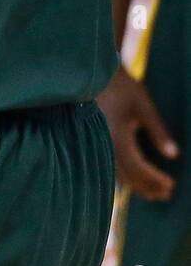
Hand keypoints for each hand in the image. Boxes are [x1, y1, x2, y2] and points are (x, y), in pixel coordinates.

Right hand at [98, 65, 178, 200]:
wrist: (92, 73)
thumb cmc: (121, 86)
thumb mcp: (143, 106)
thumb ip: (158, 131)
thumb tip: (174, 155)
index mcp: (117, 136)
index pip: (137, 168)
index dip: (154, 179)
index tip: (171, 185)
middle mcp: (104, 143)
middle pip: (126, 175)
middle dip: (147, 186)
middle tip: (167, 193)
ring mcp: (97, 142)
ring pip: (115, 173)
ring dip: (135, 184)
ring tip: (153, 191)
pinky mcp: (94, 139)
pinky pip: (109, 164)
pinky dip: (124, 175)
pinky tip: (133, 176)